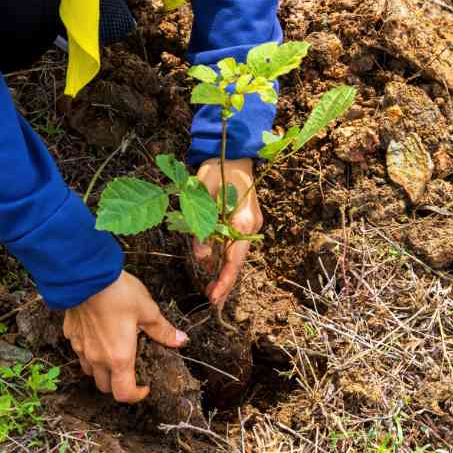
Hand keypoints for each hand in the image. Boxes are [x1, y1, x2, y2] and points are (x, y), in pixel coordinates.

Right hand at [63, 271, 187, 402]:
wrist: (86, 276)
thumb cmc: (118, 294)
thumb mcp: (148, 310)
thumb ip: (162, 330)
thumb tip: (181, 340)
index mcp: (119, 357)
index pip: (124, 393)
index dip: (136, 396)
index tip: (145, 386)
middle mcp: (97, 358)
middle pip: (104, 386)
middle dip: (118, 384)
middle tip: (131, 369)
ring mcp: (81, 347)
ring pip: (89, 370)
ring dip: (101, 369)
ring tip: (114, 352)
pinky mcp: (71, 334)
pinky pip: (79, 350)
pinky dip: (89, 350)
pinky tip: (98, 334)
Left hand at [194, 158, 262, 307]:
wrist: (234, 151)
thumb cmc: (217, 167)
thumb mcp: (202, 193)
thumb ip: (201, 226)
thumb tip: (202, 257)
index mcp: (243, 220)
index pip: (234, 258)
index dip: (224, 280)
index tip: (214, 297)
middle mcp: (251, 225)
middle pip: (238, 261)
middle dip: (225, 282)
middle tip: (212, 301)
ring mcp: (251, 223)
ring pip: (236, 254)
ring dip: (224, 271)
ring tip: (212, 290)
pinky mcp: (246, 220)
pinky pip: (235, 244)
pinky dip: (225, 257)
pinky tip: (215, 267)